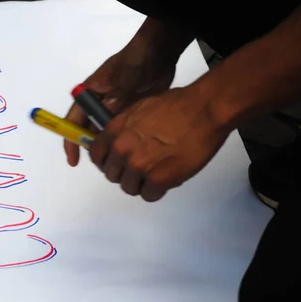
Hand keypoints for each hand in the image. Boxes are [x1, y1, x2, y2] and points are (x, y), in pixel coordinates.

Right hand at [65, 39, 177, 165]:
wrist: (158, 54)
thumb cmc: (135, 62)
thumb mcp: (124, 78)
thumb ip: (116, 98)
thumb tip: (108, 117)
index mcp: (88, 94)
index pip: (72, 121)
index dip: (71, 142)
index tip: (74, 161)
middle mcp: (96, 104)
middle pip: (87, 132)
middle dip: (94, 149)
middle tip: (108, 164)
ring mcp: (111, 109)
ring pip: (104, 135)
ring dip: (109, 147)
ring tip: (122, 160)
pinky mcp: (125, 113)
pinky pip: (119, 132)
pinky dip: (122, 142)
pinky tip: (131, 152)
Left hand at [88, 86, 229, 201]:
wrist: (204, 110)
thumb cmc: (178, 105)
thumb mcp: (139, 110)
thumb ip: (124, 128)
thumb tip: (119, 142)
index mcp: (115, 131)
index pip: (97, 156)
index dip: (107, 162)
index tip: (116, 163)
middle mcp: (122, 149)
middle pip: (113, 175)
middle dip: (126, 173)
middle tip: (142, 169)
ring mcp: (139, 165)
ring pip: (129, 188)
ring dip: (141, 184)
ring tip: (156, 173)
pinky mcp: (158, 179)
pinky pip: (149, 196)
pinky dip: (157, 191)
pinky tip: (167, 179)